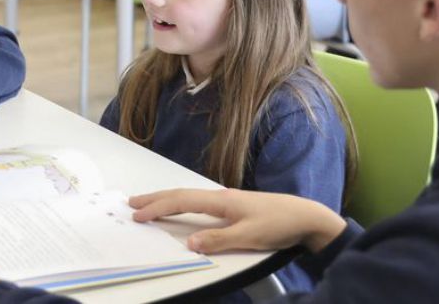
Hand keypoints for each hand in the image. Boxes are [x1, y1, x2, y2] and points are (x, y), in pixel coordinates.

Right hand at [129, 188, 347, 253]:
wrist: (306, 217)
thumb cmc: (279, 224)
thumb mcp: (248, 236)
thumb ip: (218, 240)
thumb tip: (189, 243)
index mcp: (221, 201)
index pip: (181, 202)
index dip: (158, 208)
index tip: (138, 214)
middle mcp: (221, 196)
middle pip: (181, 195)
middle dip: (155, 199)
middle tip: (132, 203)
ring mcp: (227, 200)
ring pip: (189, 197)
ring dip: (167, 200)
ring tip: (150, 204)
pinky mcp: (234, 206)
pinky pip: (199, 202)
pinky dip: (182, 204)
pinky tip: (181, 209)